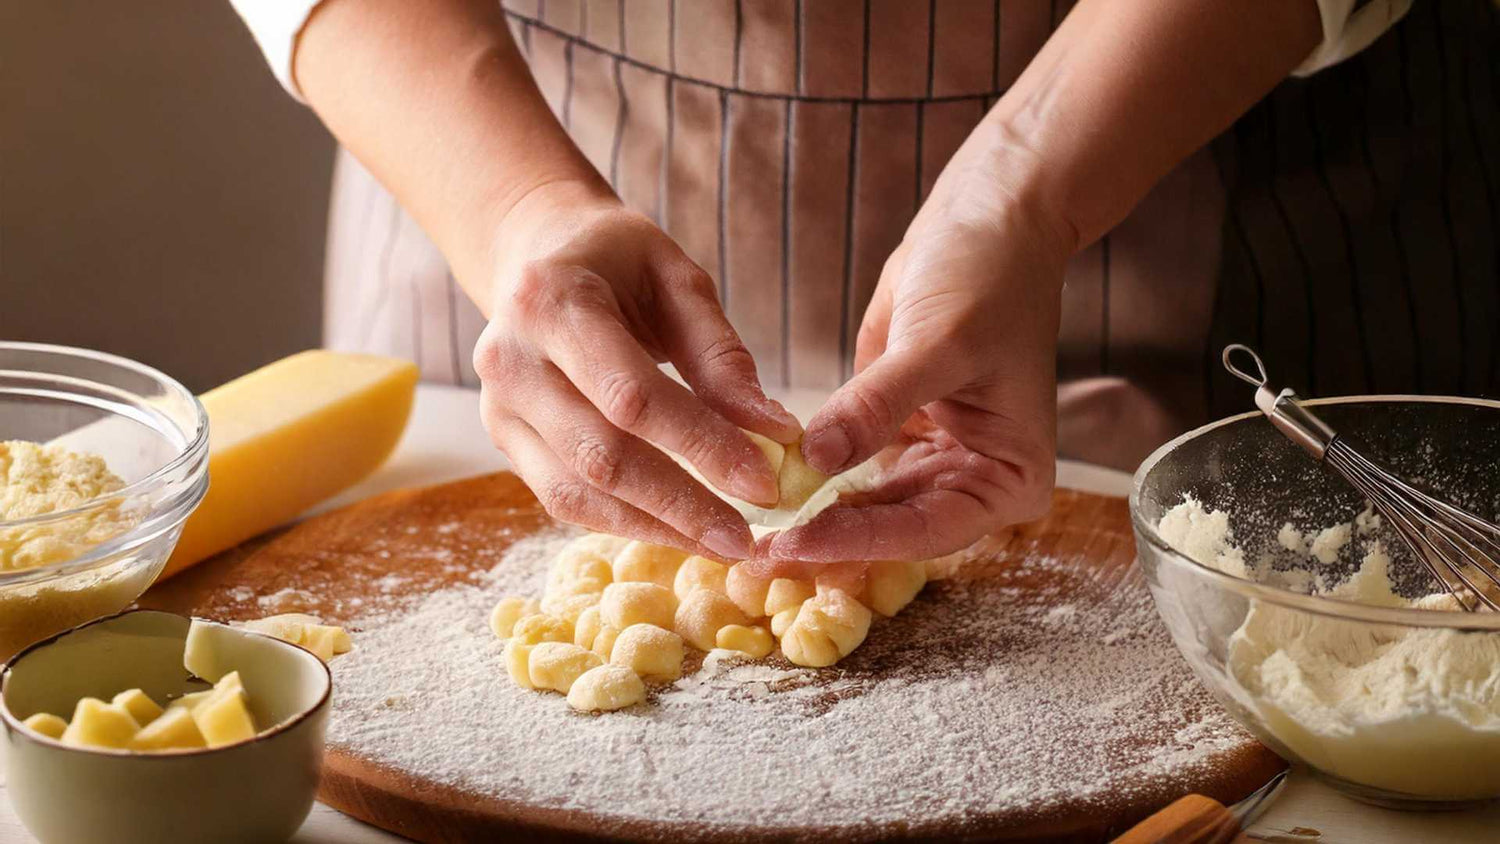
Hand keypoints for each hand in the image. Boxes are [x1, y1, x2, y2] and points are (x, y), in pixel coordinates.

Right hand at [472, 180, 800, 559]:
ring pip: (578, 491)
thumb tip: (772, 432)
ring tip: (721, 544)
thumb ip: (720, 356)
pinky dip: (626, 522)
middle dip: (683, 504)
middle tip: (749, 538)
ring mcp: (498, 407)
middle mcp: (510, 359)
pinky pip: (564, 498)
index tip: (764, 481)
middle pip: (601, 455)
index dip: (702, 446)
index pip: (632, 396)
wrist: (536, 253)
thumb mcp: (678, 280)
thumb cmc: (616, 261)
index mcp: (551, 302)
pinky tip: (678, 531)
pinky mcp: (505, 440)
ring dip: (656, 527)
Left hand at [754, 137, 1073, 570]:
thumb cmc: (988, 278)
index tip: (792, 544)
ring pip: (862, 510)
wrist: (987, 221)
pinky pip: (844, 471)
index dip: (858, 541)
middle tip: (752, 554)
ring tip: (744, 536)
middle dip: (824, 540)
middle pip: (891, 531)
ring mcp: (929, 461)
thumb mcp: (938, 343)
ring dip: (807, 519)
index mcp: (1010, 478)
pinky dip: (805, 481)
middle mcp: (973, 482)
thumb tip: (814, 460)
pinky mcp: (889, 434)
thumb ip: (877, 405)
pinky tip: (756, 489)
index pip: (926, 528)